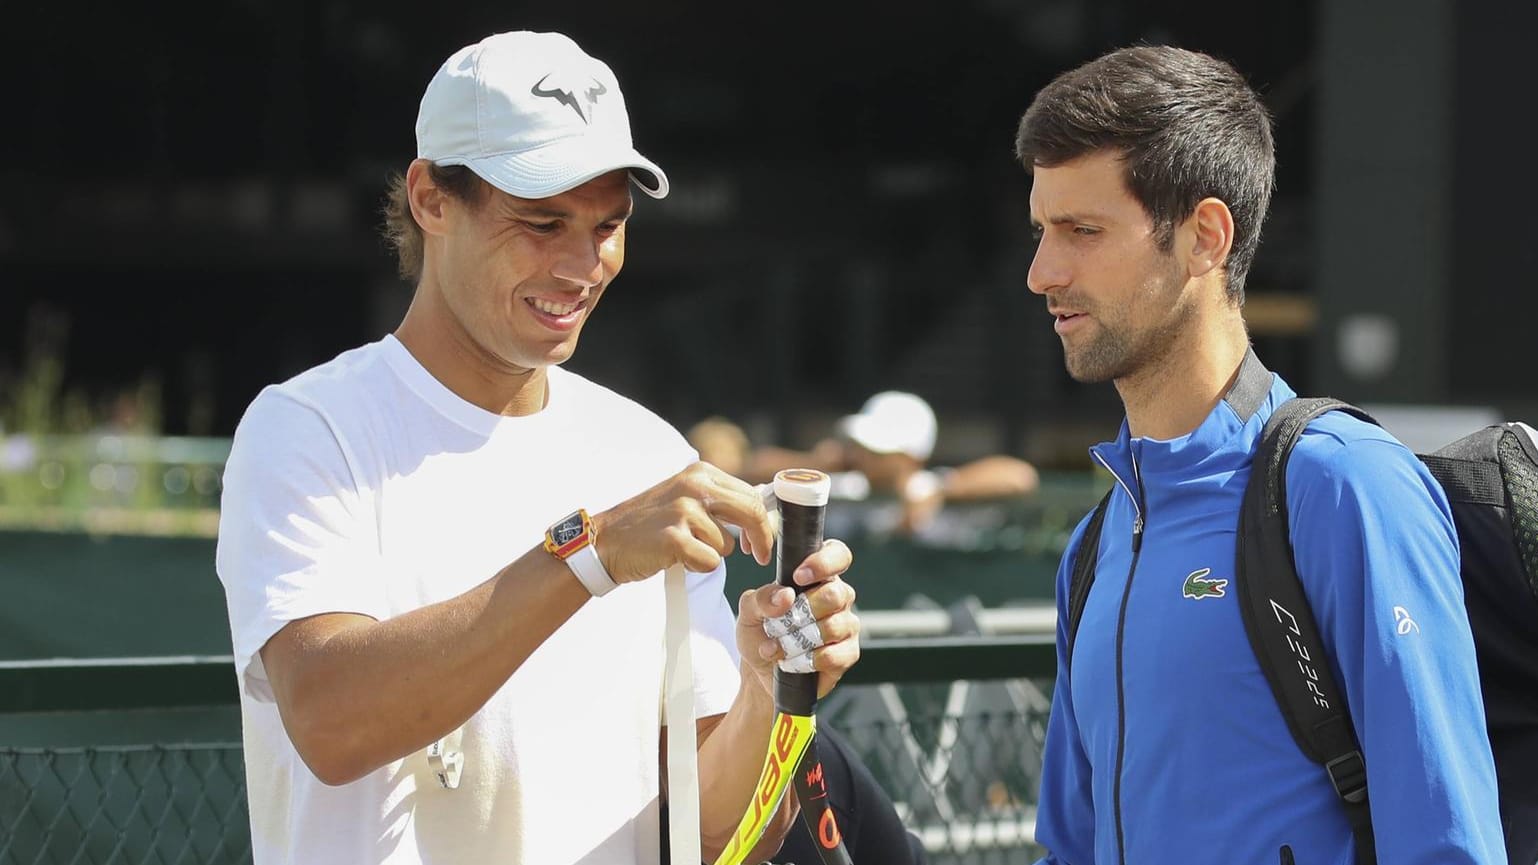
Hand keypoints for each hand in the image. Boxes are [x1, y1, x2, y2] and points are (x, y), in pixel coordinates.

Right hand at [591, 462, 775, 583]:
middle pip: (751, 513)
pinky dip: (697, 567)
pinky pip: (709, 561)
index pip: (751, 495)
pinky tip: (676, 558)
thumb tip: (763, 512)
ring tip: (683, 547)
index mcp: (701, 472)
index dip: (764, 522)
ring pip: (727, 544)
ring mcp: (683, 510)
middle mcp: (694, 486)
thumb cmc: (650, 523)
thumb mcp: (686, 497)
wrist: (606, 540)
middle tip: (760, 556)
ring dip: (710, 553)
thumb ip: (720, 500)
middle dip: (761, 539)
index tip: (762, 542)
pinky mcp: (674, 537)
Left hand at [735, 539, 859, 698]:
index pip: (838, 555)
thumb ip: (762, 597)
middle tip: (781, 624)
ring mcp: (846, 626)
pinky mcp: (847, 654)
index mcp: (818, 577)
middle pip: (836, 594)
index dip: (824, 562)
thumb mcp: (749, 611)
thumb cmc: (760, 633)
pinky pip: (834, 655)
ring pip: (833, 626)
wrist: (761, 672)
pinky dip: (807, 660)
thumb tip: (786, 595)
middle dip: (803, 611)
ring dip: (798, 640)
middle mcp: (838, 597)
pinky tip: (793, 661)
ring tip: (778, 647)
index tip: (799, 577)